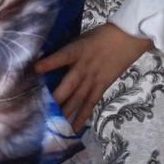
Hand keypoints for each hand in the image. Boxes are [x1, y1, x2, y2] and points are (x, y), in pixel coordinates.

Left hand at [34, 23, 152, 131]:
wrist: (127, 38)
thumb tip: (43, 60)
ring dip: (66, 112)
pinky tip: (74, 127)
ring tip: (54, 126)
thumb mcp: (80, 39)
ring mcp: (93, 79)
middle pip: (69, 85)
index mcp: (77, 51)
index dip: (50, 63)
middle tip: (41, 112)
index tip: (36, 69)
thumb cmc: (99, 36)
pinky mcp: (102, 86)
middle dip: (55, 99)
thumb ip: (65, 51)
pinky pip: (91, 103)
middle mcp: (84, 67)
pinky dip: (82, 116)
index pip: (62, 56)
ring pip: (78, 98)